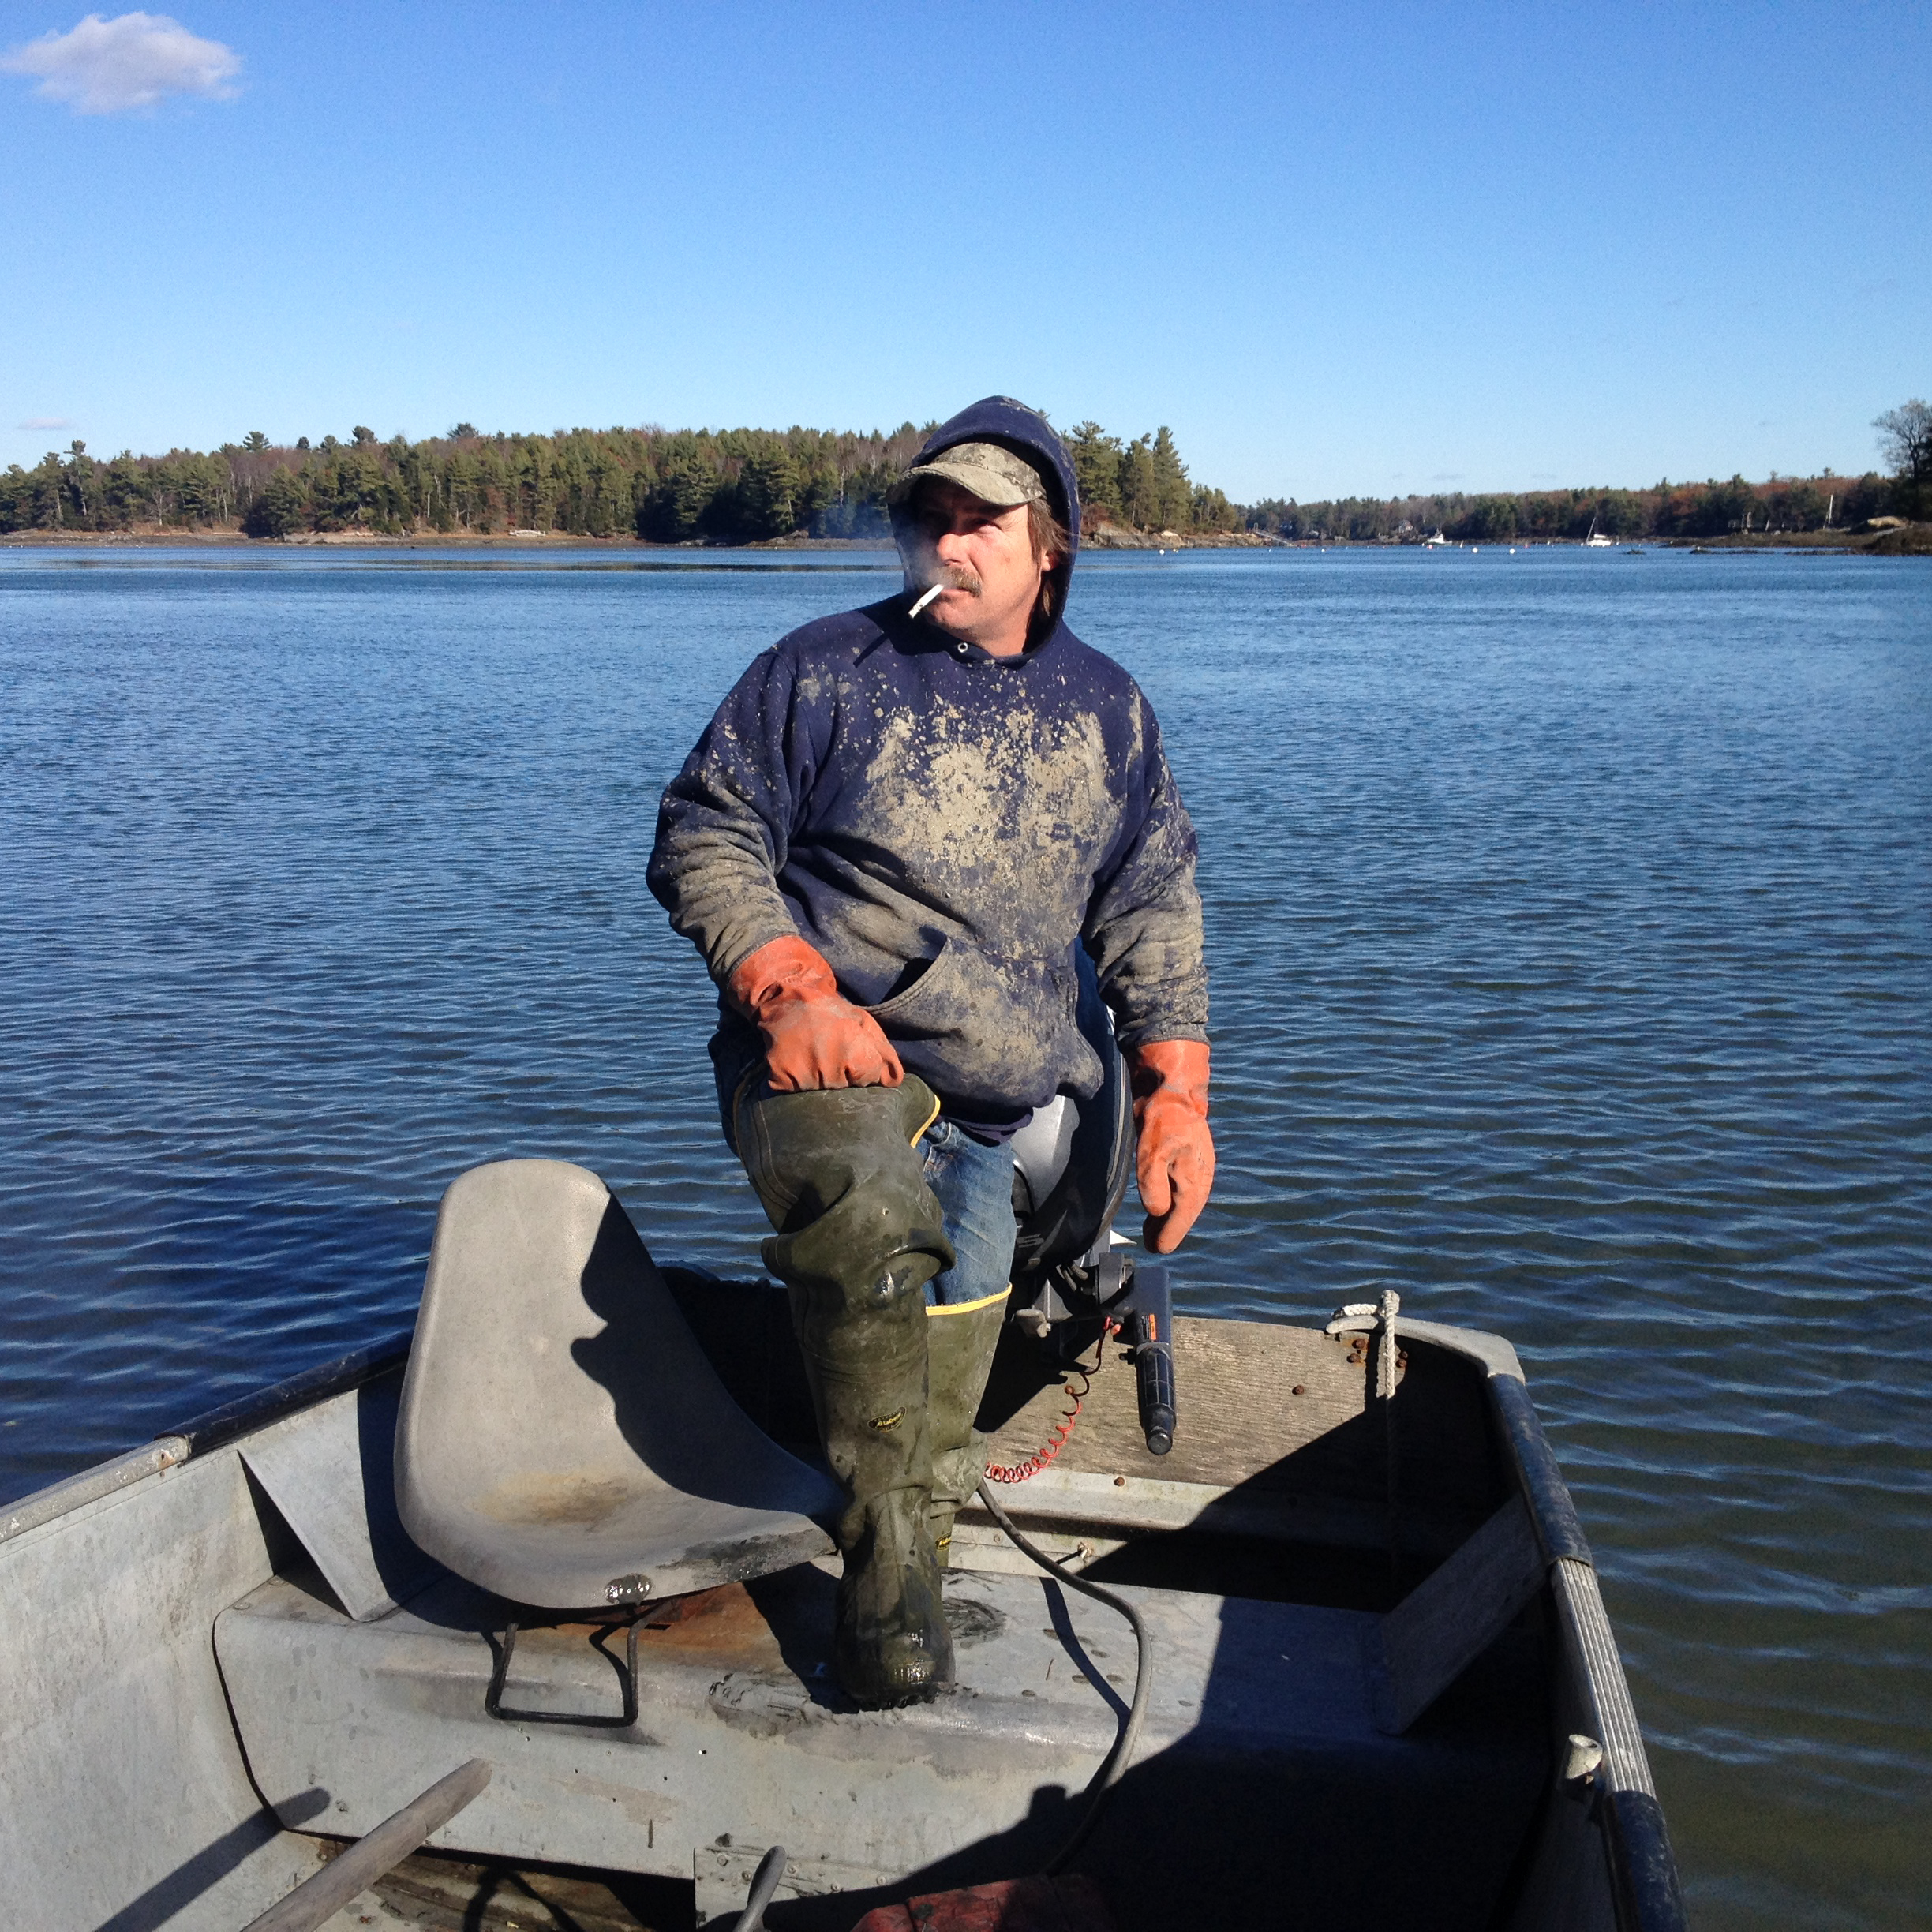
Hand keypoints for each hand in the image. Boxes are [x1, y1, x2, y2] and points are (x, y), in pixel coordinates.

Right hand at [727, 936, 903, 1090]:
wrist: (786, 997)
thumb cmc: (830, 1011)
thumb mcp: (863, 1022)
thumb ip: (883, 1052)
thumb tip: (894, 1081)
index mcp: (853, 1051)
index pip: (869, 1077)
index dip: (863, 1065)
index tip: (851, 1050)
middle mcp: (829, 1066)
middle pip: (844, 1086)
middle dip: (840, 1072)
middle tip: (827, 1049)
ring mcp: (802, 1076)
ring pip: (819, 1090)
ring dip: (818, 1077)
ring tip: (811, 1053)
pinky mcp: (779, 1078)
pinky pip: (793, 1090)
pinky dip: (794, 1080)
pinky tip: (795, 1060)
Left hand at [1128, 1039, 1213, 1253]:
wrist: (1173, 1088)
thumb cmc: (1161, 1119)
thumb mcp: (1150, 1154)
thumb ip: (1153, 1186)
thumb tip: (1158, 1212)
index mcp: (1194, 1180)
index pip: (1182, 1216)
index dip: (1169, 1234)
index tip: (1157, 1249)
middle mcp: (1201, 1176)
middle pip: (1187, 1211)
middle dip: (1171, 1229)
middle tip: (1153, 1244)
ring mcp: (1199, 1166)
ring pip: (1188, 1200)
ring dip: (1173, 1216)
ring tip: (1157, 1229)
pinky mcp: (1192, 1156)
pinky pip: (1187, 1187)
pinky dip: (1176, 1200)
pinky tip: (1167, 1202)